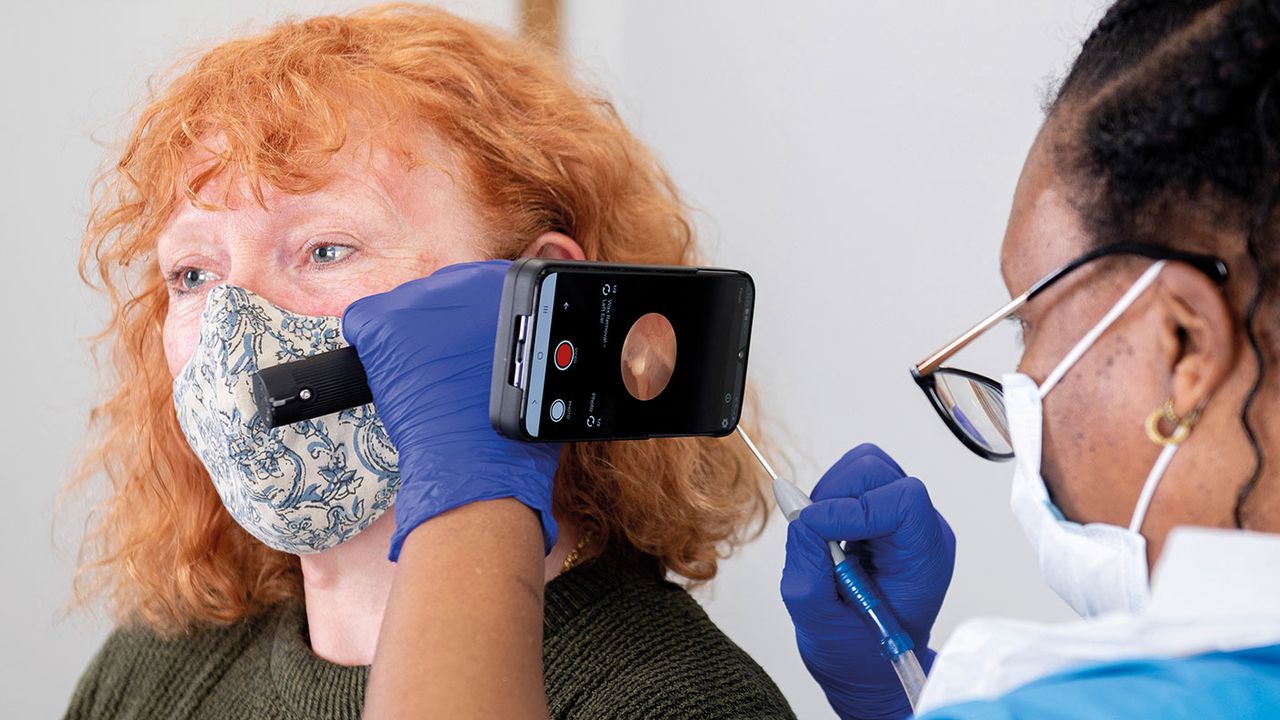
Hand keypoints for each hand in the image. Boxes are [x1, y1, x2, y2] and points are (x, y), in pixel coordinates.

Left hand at [343, 260, 561, 559]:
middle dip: (437, 328)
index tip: (466, 350)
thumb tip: (495, 332)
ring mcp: (423, 301)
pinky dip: (369, 347)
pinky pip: (361, 321)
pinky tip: (391, 374)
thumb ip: (517, 334)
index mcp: (508, 287)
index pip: (475, 287)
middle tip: (446, 368)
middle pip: (438, 294)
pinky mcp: (384, 322)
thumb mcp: (532, 364)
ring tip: (424, 377)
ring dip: (407, 339)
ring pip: (401, 307)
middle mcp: (467, 282)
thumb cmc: (508, 429)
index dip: (467, 324)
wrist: (480, 461)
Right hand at [781, 444, 954, 719]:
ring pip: (867, 466)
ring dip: (832, 494)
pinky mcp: (884, 510)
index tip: (818, 530)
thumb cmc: (854, 650)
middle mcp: (922, 531)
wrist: (866, 663)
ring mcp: (905, 518)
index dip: (856, 507)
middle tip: (812, 530)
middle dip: (836, 495)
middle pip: (881, 472)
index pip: (904, 500)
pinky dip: (831, 498)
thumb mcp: (817, 620)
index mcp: (923, 561)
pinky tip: (828, 533)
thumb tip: (802, 516)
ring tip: (821, 534)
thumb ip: (807, 565)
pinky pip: (855, 480)